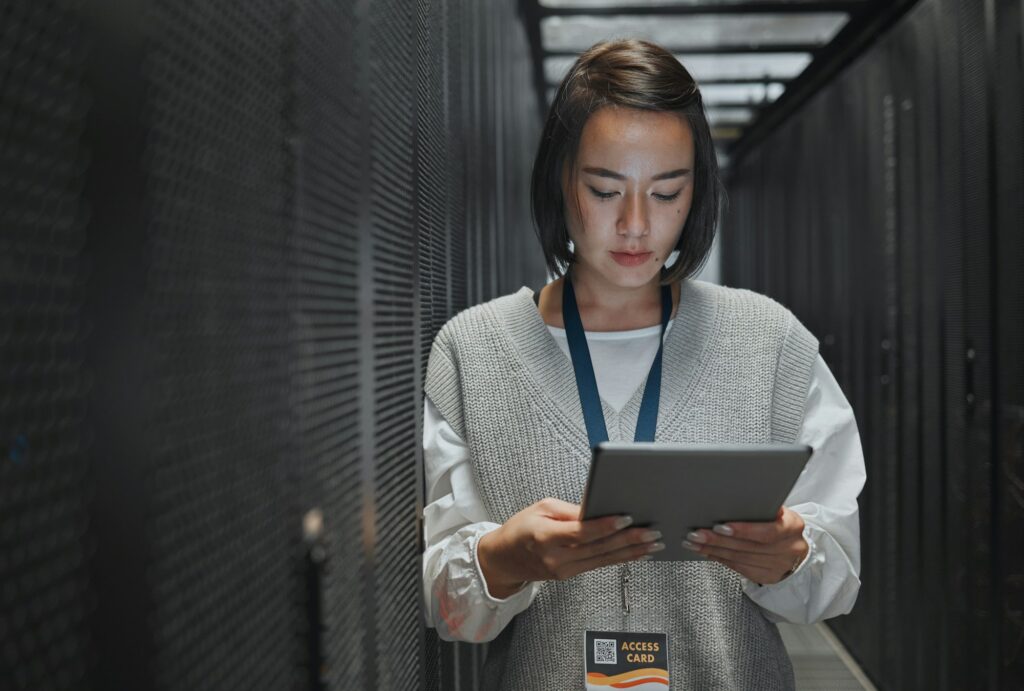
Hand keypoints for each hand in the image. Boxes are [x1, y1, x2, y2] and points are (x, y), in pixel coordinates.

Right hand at [477, 498, 664, 598]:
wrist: (503, 559)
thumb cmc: (521, 528)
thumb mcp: (541, 508)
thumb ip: (570, 511)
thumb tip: (598, 509)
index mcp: (545, 537)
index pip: (580, 533)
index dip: (605, 526)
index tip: (626, 518)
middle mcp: (555, 558)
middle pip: (597, 549)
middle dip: (628, 540)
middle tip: (651, 532)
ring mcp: (563, 570)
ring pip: (603, 560)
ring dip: (631, 552)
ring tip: (653, 544)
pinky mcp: (569, 575)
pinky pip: (599, 565)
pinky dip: (619, 558)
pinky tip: (637, 553)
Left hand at [681, 506, 808, 585]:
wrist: (797, 548)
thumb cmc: (781, 523)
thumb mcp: (778, 510)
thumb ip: (761, 507)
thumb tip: (733, 497)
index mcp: (793, 526)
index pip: (767, 531)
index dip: (743, 530)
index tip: (720, 526)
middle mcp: (789, 548)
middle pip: (748, 546)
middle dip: (718, 540)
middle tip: (697, 533)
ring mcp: (779, 565)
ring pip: (740, 558)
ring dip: (713, 550)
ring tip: (694, 541)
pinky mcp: (768, 576)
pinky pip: (739, 567)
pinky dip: (720, 558)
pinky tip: (706, 551)